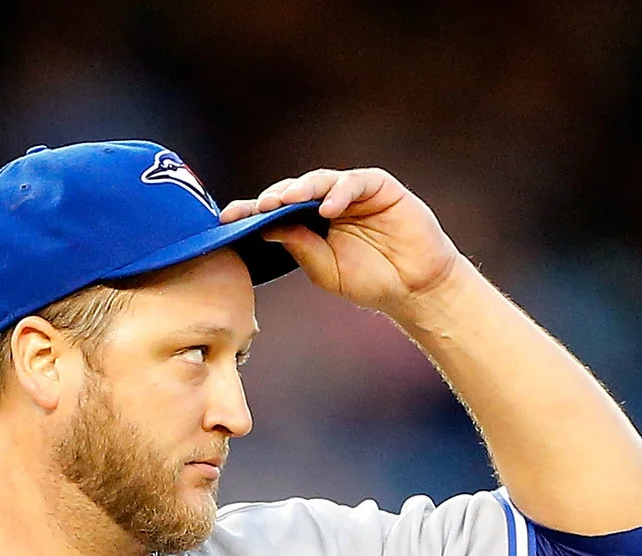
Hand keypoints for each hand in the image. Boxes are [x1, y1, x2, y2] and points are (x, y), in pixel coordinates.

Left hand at [220, 168, 462, 318]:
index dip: (251, 213)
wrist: (414, 288)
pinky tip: (329, 208)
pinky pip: (355, 183)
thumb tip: (267, 229)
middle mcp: (327, 203)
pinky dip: (340, 192)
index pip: (276, 213)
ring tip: (285, 201)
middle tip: (257, 208)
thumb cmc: (370, 281)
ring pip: (320, 181)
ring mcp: (352, 193)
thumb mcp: (325, 270)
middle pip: (293, 191)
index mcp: (310, 224)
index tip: (226, 221)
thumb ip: (300, 248)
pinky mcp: (378, 187)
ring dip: (301, 189)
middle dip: (273, 198)